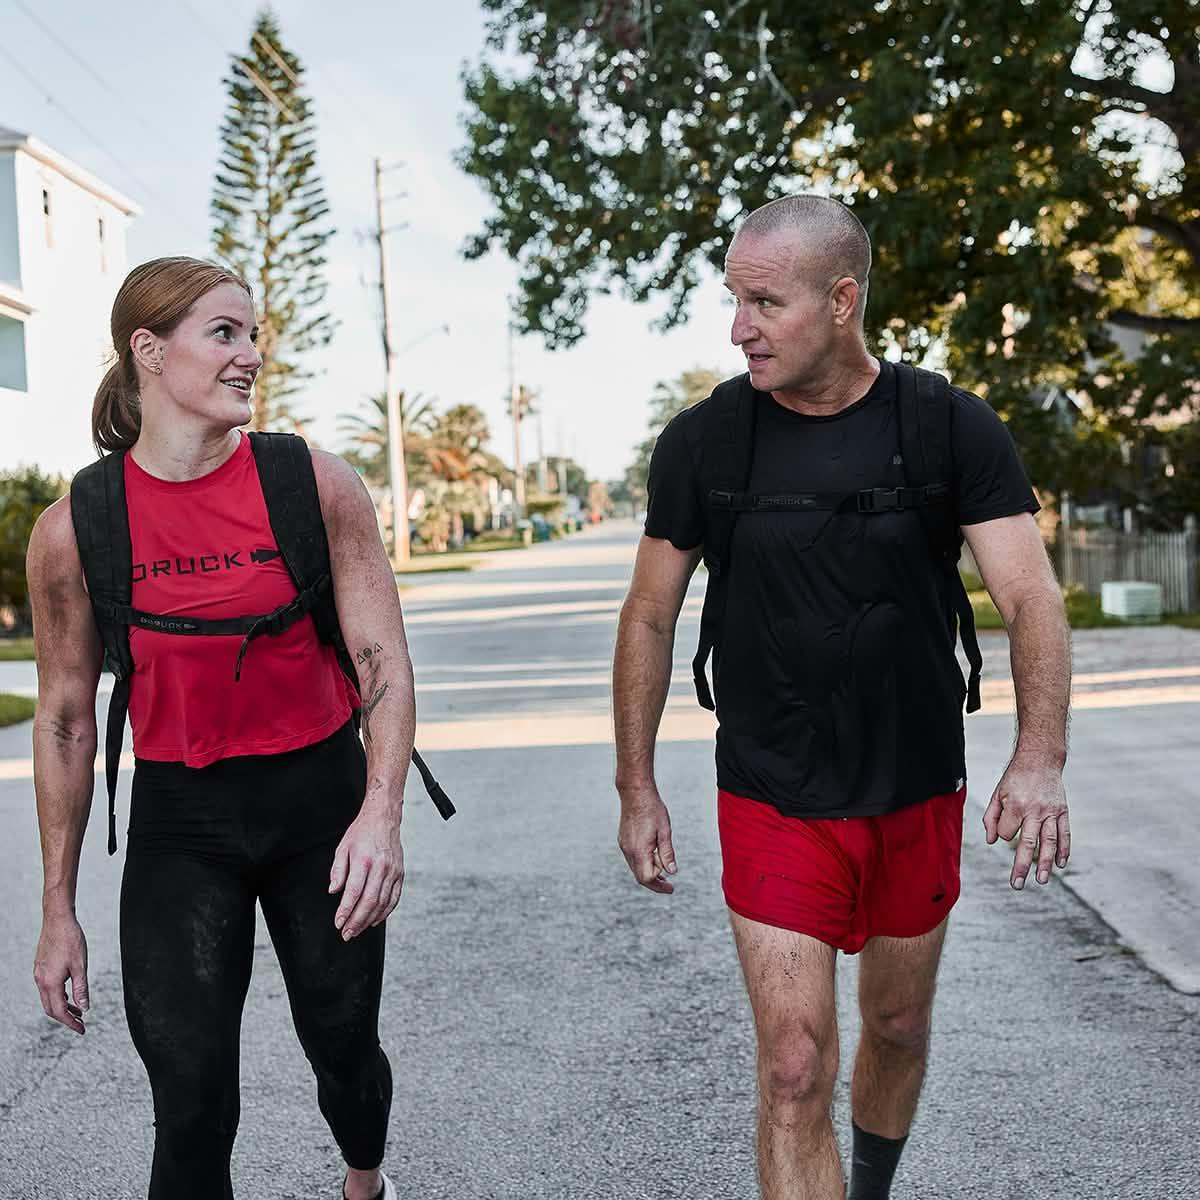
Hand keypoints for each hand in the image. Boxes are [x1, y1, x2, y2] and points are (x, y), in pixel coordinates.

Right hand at [34, 911, 88, 1034]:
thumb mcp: (81, 965)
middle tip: (81, 1023)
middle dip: (66, 1018)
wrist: (57, 920)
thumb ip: (82, 988)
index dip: (70, 1023)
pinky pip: (48, 988)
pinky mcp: (41, 968)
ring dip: (63, 1006)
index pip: (59, 1011)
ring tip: (79, 1010)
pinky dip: (59, 995)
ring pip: (49, 999)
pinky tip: (70, 993)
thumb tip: (85, 1007)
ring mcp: (39, 974)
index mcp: (50, 982)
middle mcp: (41, 981)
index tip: (82, 1030)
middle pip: (51, 1008)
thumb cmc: (71, 939)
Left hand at [329, 804, 403, 939]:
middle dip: (356, 921)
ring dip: (369, 920)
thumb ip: (337, 871)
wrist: (384, 818)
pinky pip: (394, 898)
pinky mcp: (400, 873)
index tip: (338, 922)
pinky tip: (375, 919)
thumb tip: (334, 891)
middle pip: (369, 901)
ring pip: (382, 903)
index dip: (345, 910)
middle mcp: (380, 867)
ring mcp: (393, 871)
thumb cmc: (362, 832)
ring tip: (357, 929)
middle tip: (346, 933)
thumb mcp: (343, 848)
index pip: (353, 892)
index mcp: (363, 860)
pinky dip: (385, 912)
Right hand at [617, 784, 676, 893]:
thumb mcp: (664, 831)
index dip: (659, 885)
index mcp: (639, 850)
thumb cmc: (652, 809)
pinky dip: (643, 864)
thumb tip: (672, 872)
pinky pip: (632, 859)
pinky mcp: (623, 840)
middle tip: (669, 887)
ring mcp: (624, 846)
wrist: (635, 792)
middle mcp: (629, 851)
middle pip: (640, 877)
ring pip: (635, 868)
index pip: (647, 878)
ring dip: (649, 874)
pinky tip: (654, 859)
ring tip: (664, 874)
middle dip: (654, 884)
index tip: (671, 886)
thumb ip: (667, 853)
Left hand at [983, 760, 1070, 889]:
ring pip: (1049, 842)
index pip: (1008, 832)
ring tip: (1042, 881)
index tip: (1005, 827)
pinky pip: (1065, 834)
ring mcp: (1051, 812)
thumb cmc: (1015, 777)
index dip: (1004, 833)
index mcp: (1016, 805)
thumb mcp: (998, 793)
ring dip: (1046, 863)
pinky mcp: (1063, 811)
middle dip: (1022, 865)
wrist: (1040, 759)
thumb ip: (991, 817)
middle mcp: (1035, 811)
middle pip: (1028, 843)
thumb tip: (991, 841)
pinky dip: (1064, 850)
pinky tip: (1061, 864)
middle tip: (1017, 885)